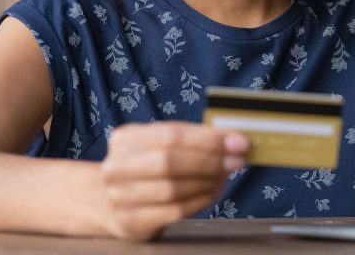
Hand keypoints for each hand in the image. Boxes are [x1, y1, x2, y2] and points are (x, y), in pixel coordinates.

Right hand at [95, 121, 248, 240]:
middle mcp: (117, 165)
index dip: (208, 139)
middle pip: (169, 161)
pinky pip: (173, 211)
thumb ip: (193, 141)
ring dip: (206, 182)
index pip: (171, 134)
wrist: (117, 204)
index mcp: (126, 138)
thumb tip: (234, 141)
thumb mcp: (162, 147)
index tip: (238, 142)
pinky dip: (198, 201)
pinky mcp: (130, 221)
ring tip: (222, 177)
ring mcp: (119, 195)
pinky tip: (211, 193)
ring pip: (172, 188)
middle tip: (235, 161)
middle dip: (209, 161)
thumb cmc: (149, 170)